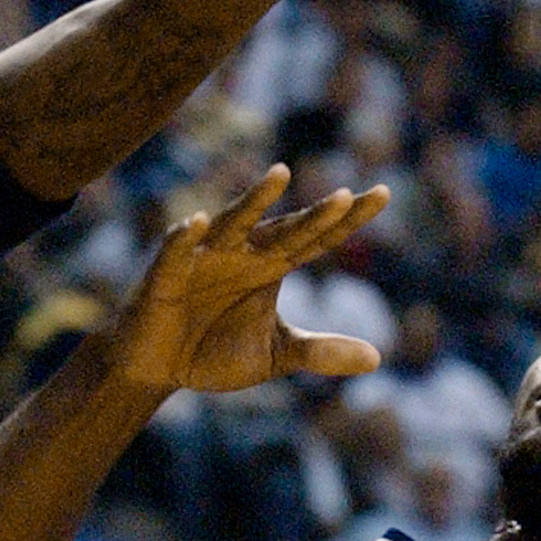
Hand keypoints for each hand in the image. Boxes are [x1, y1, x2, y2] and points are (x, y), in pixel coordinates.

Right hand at [109, 166, 389, 392]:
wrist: (157, 366)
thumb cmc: (214, 350)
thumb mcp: (275, 355)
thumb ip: (319, 352)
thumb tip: (378, 359)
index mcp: (272, 266)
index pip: (318, 238)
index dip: (348, 219)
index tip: (383, 194)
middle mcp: (243, 253)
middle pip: (286, 229)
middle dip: (315, 215)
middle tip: (346, 197)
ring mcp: (204, 258)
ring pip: (234, 223)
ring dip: (255, 200)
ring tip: (280, 175)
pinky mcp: (166, 275)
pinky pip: (176, 251)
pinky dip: (185, 237)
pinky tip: (198, 221)